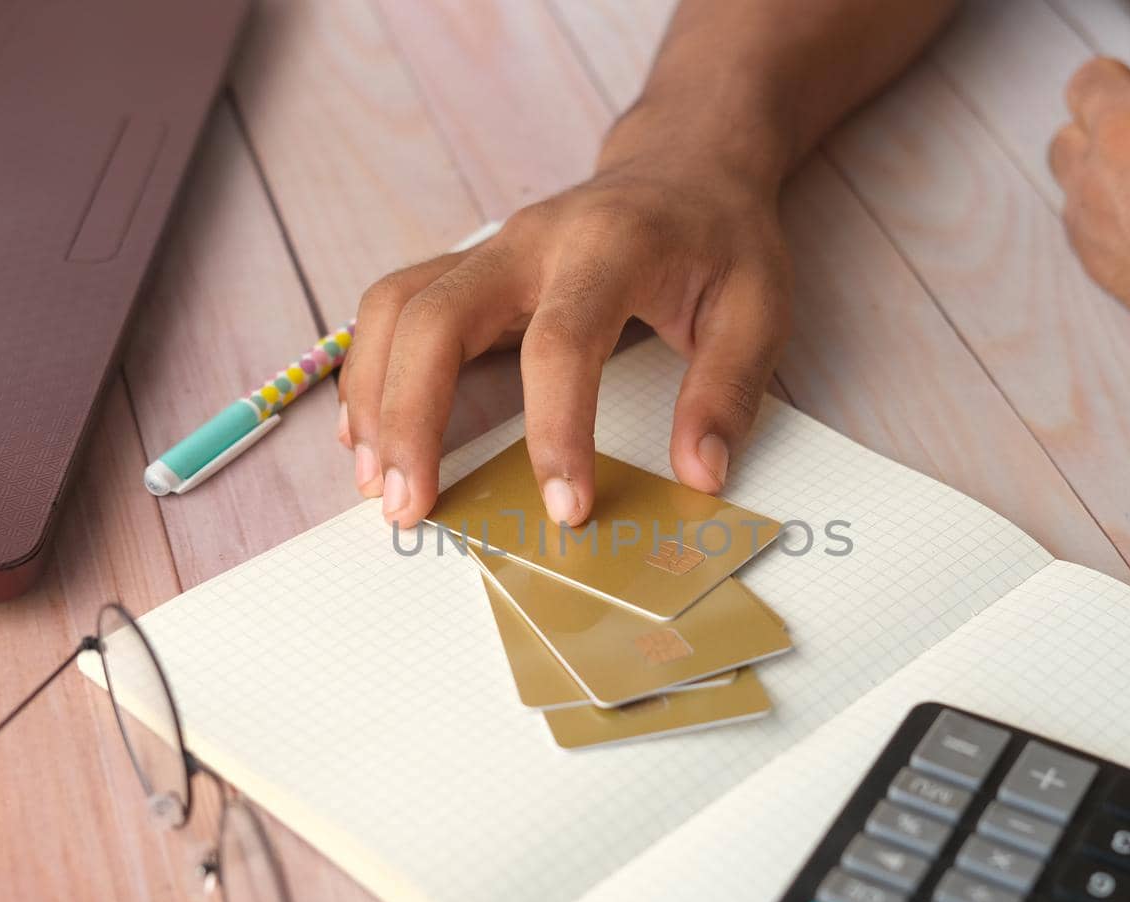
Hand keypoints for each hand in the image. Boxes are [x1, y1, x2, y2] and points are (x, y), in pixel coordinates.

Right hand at [338, 134, 792, 528]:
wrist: (685, 162)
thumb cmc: (721, 239)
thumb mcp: (759, 308)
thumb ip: (727, 391)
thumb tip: (699, 477)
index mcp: (609, 248)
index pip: (560, 343)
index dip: (555, 433)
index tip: (567, 511)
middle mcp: (532, 241)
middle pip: (436, 316)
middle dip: (411, 416)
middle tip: (408, 506)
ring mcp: (490, 250)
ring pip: (396, 308)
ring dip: (374, 397)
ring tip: (378, 484)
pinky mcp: (469, 268)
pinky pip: (395, 309)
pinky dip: (371, 372)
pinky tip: (370, 435)